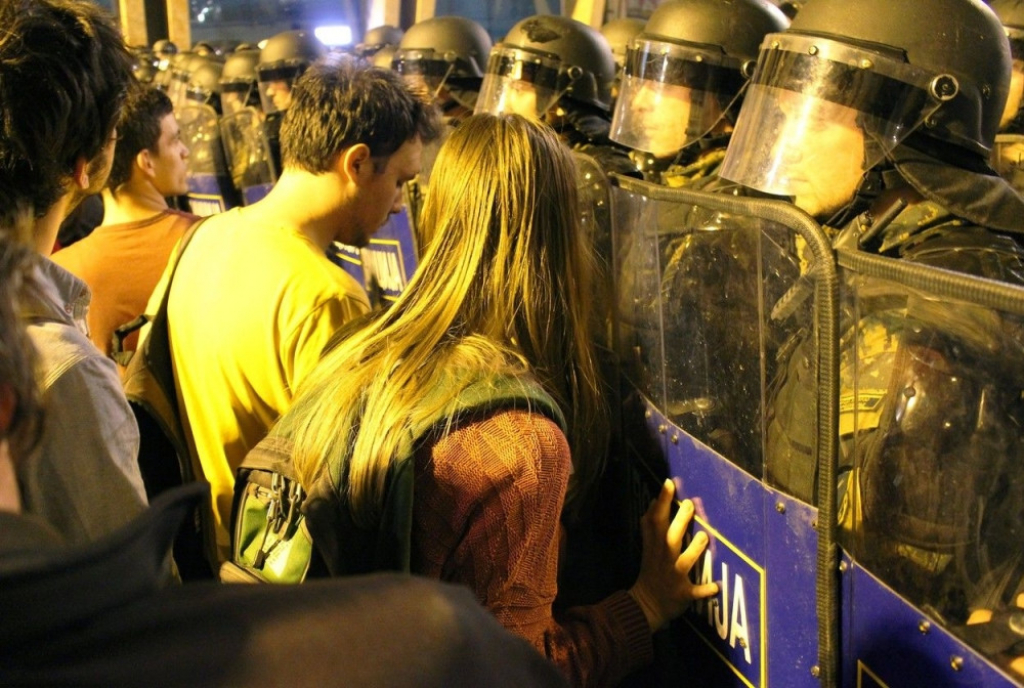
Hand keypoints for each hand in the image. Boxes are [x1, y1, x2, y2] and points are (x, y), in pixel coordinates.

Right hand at [628, 479, 718, 630]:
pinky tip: (716, 586)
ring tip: (703, 537)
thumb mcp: (646, 547)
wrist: (646, 604)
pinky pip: (695, 591)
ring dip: (694, 549)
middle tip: (689, 504)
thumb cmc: (651, 570)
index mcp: (655, 545)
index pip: (656, 519)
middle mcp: (664, 558)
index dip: (662, 501)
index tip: (668, 483)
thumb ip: (650, 525)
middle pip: (671, 537)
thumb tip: (655, 500)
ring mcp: (674, 576)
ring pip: (684, 560)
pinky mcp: (683, 593)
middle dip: (680, 521)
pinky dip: (705, 590)